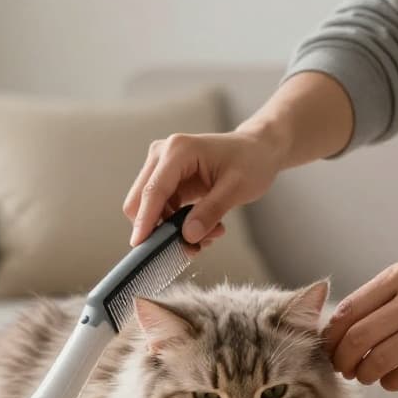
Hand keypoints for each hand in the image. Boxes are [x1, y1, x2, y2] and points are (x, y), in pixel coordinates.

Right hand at [123, 131, 282, 245]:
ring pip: (149, 209)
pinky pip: (160, 210)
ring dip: (172, 229)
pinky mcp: (166, 180)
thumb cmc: (250, 161)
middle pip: (140, 200)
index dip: (146, 220)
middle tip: (192, 247)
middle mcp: (162, 154)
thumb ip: (211, 211)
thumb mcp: (236, 188)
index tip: (141, 246)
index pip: (153, 190)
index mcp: (178, 150)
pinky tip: (204, 227)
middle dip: (160, 228)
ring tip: (208, 235)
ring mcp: (161, 166)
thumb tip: (187, 236)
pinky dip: (176, 224)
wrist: (256, 150)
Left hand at [323, 259, 397, 389]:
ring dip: (366, 374)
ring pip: (381, 359)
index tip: (329, 351)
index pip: (349, 311)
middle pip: (359, 338)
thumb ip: (381, 300)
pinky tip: (391, 380)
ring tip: (366, 376)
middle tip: (344, 369)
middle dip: (343, 360)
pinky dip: (390, 382)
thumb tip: (339, 335)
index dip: (332, 338)